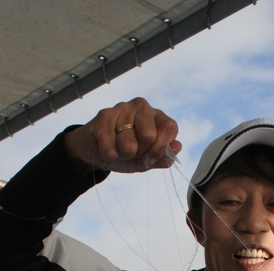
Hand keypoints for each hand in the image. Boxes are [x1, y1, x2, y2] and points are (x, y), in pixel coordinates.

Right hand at [63, 98, 180, 174]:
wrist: (96, 151)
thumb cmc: (125, 153)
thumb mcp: (147, 160)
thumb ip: (164, 157)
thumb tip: (177, 147)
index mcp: (156, 116)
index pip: (170, 127)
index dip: (161, 148)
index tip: (151, 155)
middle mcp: (141, 107)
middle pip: (149, 136)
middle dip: (141, 153)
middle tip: (133, 152)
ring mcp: (122, 109)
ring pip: (129, 145)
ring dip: (124, 156)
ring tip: (119, 149)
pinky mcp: (104, 116)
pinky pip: (111, 149)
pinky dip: (110, 156)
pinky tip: (107, 147)